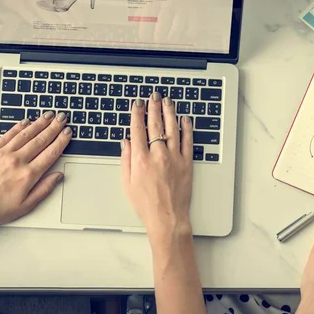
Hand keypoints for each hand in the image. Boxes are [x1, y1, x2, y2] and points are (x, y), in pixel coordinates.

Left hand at [0, 111, 70, 225]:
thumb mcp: (28, 204)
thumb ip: (45, 188)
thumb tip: (58, 176)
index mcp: (29, 175)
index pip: (50, 153)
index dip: (61, 141)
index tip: (67, 133)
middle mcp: (18, 161)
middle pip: (40, 140)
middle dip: (53, 127)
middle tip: (62, 118)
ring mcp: (4, 154)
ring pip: (26, 134)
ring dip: (39, 123)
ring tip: (48, 115)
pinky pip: (9, 135)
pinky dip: (19, 127)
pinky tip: (27, 121)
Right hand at [121, 93, 193, 238]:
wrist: (167, 218)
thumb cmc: (146, 205)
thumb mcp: (127, 183)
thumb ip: (126, 160)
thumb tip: (126, 142)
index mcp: (140, 159)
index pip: (137, 129)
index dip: (137, 113)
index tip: (137, 104)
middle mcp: (157, 155)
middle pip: (155, 124)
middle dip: (153, 107)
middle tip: (154, 96)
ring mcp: (174, 158)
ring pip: (172, 129)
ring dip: (169, 112)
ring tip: (168, 101)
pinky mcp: (187, 164)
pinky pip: (188, 141)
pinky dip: (187, 128)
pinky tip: (185, 119)